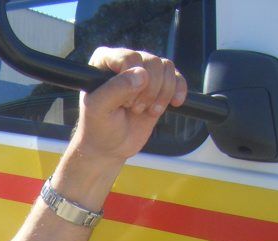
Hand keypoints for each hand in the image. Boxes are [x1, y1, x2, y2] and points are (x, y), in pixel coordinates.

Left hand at [73, 47, 187, 162]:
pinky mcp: (159, 84)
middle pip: (151, 62)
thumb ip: (115, 89)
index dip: (131, 81)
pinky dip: (178, 90)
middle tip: (133, 109)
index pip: (129, 57)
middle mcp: (125, 61)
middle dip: (147, 90)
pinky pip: (177, 77)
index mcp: (104, 61)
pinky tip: (175, 103)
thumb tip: (142, 74)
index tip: (123, 102)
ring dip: (161, 93)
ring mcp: (144, 71)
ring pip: (166, 67)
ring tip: (146, 111)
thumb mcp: (98, 110)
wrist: (111, 146)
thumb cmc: (98, 127)